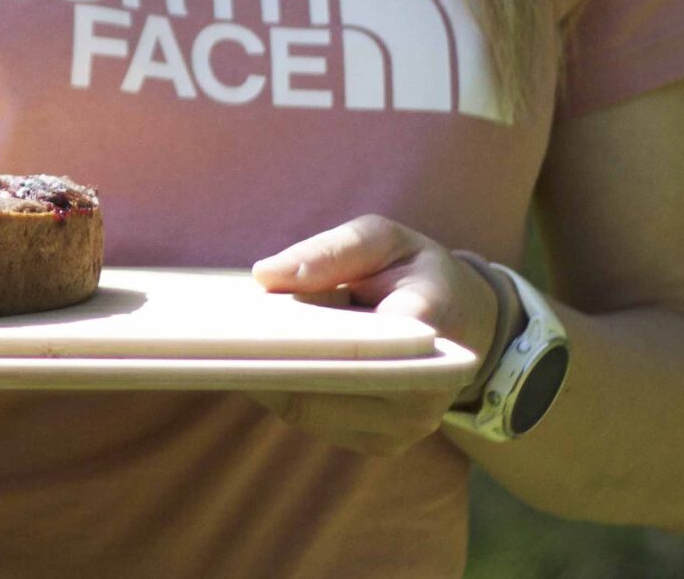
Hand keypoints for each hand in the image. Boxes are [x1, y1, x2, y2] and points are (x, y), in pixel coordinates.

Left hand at [245, 214, 502, 455]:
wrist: (469, 325)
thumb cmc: (419, 273)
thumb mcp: (385, 239)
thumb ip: (331, 250)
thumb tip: (266, 276)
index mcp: (427, 330)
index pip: (351, 344)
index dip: (291, 340)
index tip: (240, 324)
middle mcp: (419, 393)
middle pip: (317, 390)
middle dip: (264, 363)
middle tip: (214, 335)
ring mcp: (402, 428)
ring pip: (309, 411)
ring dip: (268, 380)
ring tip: (231, 344)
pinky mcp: (383, 444)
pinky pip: (317, 421)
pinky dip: (286, 392)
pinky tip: (262, 362)